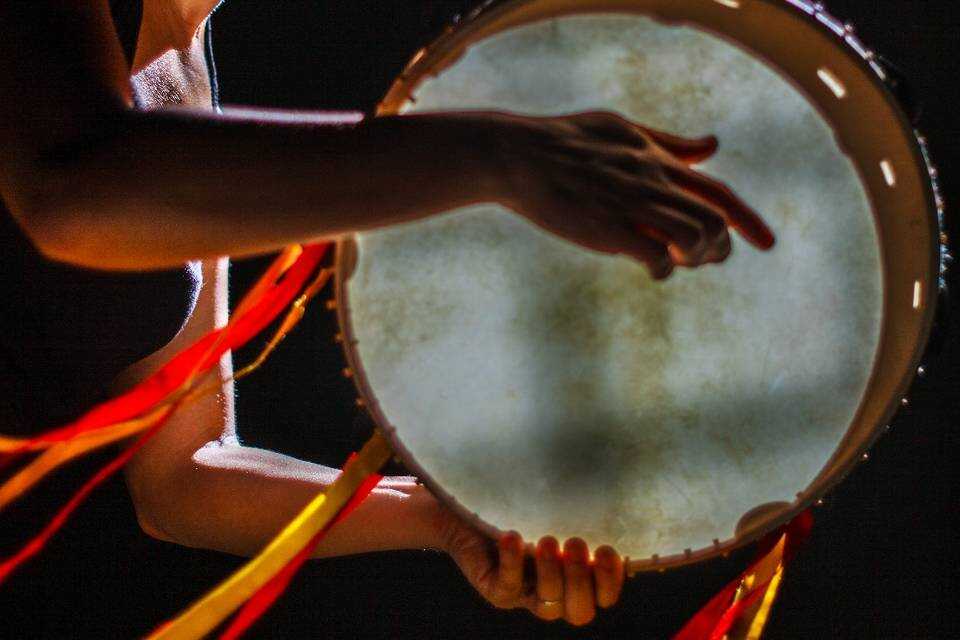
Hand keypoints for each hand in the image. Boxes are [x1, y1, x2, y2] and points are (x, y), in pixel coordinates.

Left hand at [437, 507, 624, 625]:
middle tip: (575, 543)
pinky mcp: (495, 590)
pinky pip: (509, 587)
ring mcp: (524, 594)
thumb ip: (581, 513)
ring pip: (548, 605)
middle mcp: (554, 592)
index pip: (603, 596)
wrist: (468, 505)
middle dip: (581, 580)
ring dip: (551, 574)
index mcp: (577, 576)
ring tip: (546, 540)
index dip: (610, 581)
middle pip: (580, 612)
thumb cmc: (521, 502)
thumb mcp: (553, 507)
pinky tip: (512, 538)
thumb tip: (617, 499)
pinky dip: (513, 562)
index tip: (606, 550)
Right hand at [487, 110, 774, 278]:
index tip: (769, 243)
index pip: (718, 191)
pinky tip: (649, 268)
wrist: (521, 155)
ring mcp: (634, 205)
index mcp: (657, 160)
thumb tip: (712, 146)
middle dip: (720, 246)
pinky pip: (657, 256)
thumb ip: (669, 142)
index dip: (748, 219)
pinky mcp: (610, 229)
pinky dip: (663, 269)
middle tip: (703, 259)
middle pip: (715, 220)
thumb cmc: (564, 139)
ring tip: (675, 261)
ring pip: (694, 237)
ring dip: (694, 258)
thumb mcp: (624, 128)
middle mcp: (654, 182)